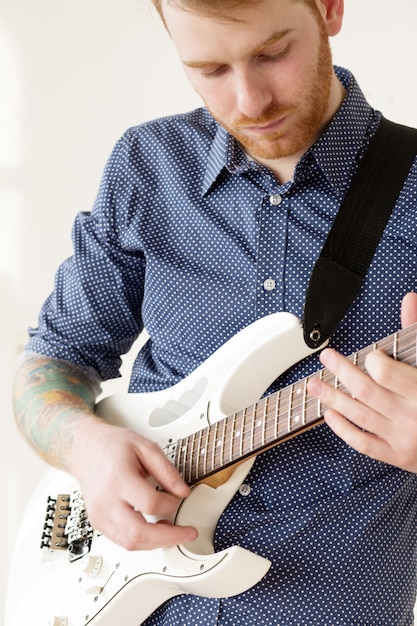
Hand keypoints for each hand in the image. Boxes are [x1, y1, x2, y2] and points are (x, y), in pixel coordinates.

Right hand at [69, 418, 198, 549]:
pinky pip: (122, 541)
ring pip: (130, 543)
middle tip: (186, 533)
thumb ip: (166, 470)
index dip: (170, 504)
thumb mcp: (145, 447)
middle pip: (138, 533)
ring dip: (156, 542)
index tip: (179, 498)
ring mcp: (99, 514)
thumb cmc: (113, 446)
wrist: (86, 449)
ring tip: (170, 530)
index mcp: (118, 478)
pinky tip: (153, 530)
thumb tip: (183, 491)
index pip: (149, 503)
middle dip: (168, 537)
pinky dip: (142, 540)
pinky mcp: (98, 522)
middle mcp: (105, 500)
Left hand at [307, 292, 416, 472]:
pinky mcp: (396, 456)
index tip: (368, 355)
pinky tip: (330, 414)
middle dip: (340, 372)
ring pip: (359, 415)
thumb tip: (409, 299)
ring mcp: (402, 439)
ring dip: (332, 398)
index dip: (372, 361)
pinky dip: (343, 429)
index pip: (386, 373)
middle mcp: (411, 416)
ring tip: (314, 385)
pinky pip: (362, 444)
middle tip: (326, 358)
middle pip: (365, 391)